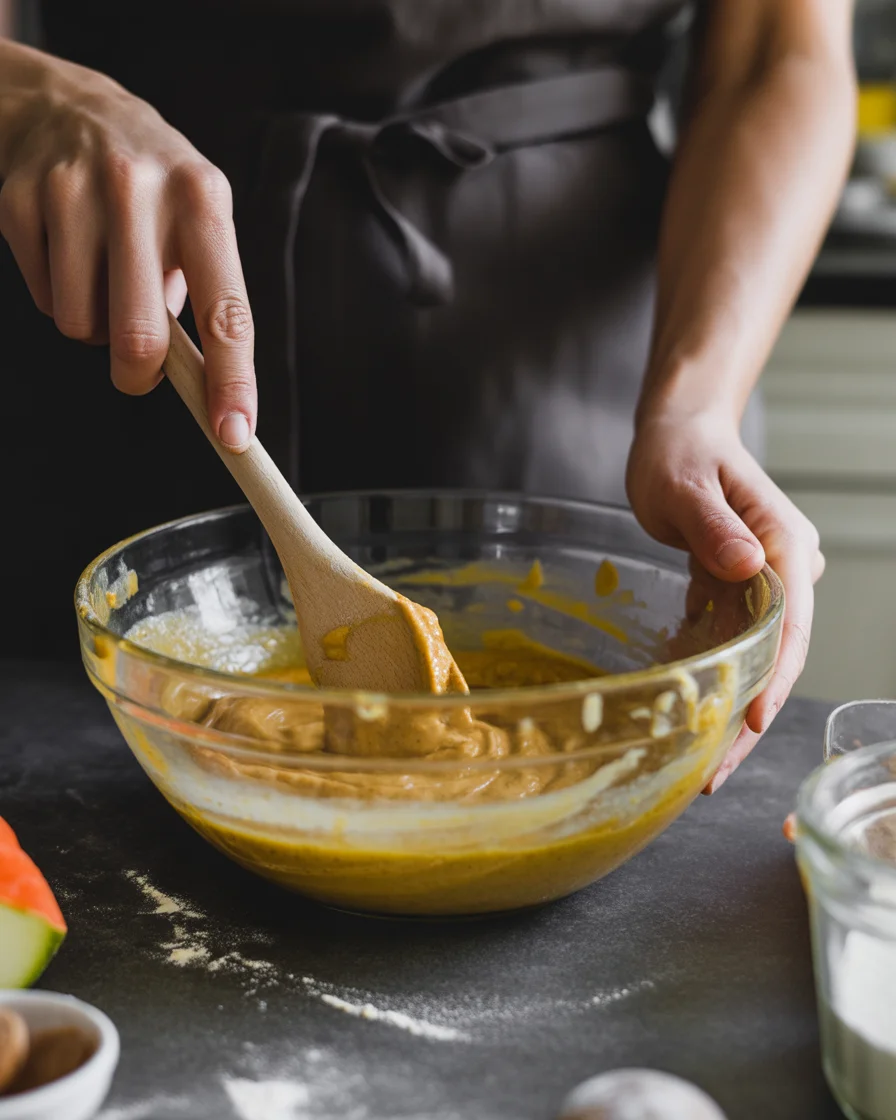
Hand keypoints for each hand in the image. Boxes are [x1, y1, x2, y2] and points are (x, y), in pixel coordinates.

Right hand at [0, 49, 254, 448]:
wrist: (68, 105)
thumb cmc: (152, 188)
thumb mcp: (198, 221)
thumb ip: (204, 296)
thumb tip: (203, 383)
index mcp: (202, 200)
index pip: (226, 312)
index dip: (232, 382)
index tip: (234, 434)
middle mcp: (140, 190)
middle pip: (139, 337)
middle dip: (139, 374)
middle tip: (140, 369)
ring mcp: (73, 190)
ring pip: (82, 326)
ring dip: (94, 328)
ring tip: (103, 280)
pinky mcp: (20, 199)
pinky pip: (41, 299)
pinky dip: (58, 296)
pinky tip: (68, 253)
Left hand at [626, 408, 824, 792]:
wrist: (678, 431)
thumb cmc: (680, 451)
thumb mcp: (686, 484)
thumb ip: (714, 526)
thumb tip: (750, 567)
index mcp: (786, 545)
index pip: (791, 626)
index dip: (774, 680)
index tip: (750, 724)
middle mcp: (784, 569)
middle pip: (777, 653)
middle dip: (748, 714)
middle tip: (714, 773)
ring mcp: (762, 582)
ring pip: (753, 654)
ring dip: (729, 704)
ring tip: (700, 762)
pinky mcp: (735, 587)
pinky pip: (728, 639)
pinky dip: (710, 674)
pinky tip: (685, 712)